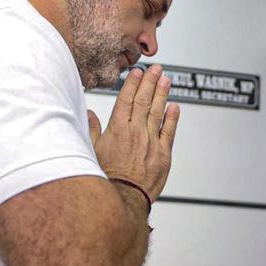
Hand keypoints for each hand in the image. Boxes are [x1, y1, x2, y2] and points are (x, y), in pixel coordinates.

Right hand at [87, 64, 179, 200]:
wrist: (123, 198)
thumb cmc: (106, 177)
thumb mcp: (93, 151)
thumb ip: (92, 130)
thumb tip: (90, 113)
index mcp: (118, 130)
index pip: (126, 100)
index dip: (132, 84)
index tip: (137, 72)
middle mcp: (135, 132)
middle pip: (144, 101)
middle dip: (150, 82)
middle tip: (156, 68)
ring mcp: (151, 142)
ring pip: (158, 112)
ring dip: (162, 94)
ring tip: (166, 79)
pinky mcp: (163, 154)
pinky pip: (170, 132)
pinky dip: (173, 118)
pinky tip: (175, 106)